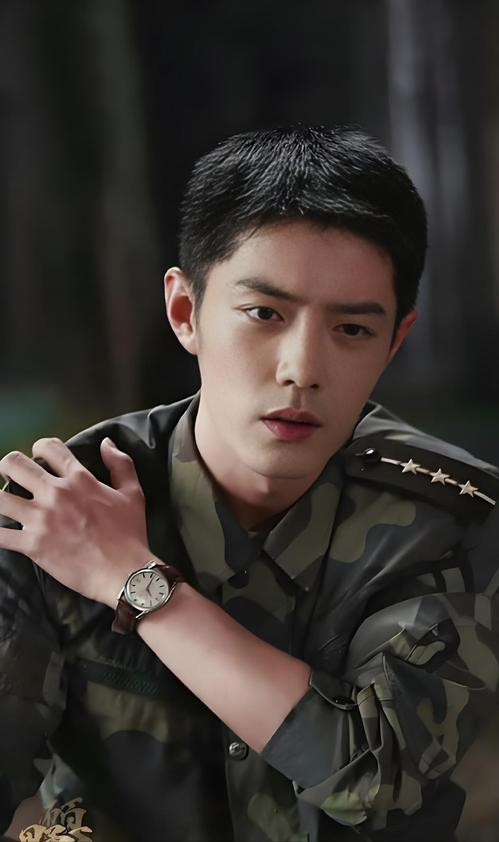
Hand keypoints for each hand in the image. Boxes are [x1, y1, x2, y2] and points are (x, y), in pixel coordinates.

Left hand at [0, 437, 151, 606]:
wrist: (123, 572)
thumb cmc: (129, 534)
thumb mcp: (133, 493)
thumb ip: (120, 463)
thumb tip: (106, 443)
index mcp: (79, 479)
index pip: (48, 448)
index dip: (39, 448)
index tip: (39, 457)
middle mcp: (56, 494)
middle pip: (14, 465)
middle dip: (8, 467)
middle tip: (11, 476)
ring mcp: (41, 519)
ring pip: (0, 499)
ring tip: (4, 504)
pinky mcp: (33, 545)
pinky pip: (0, 535)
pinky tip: (1, 533)